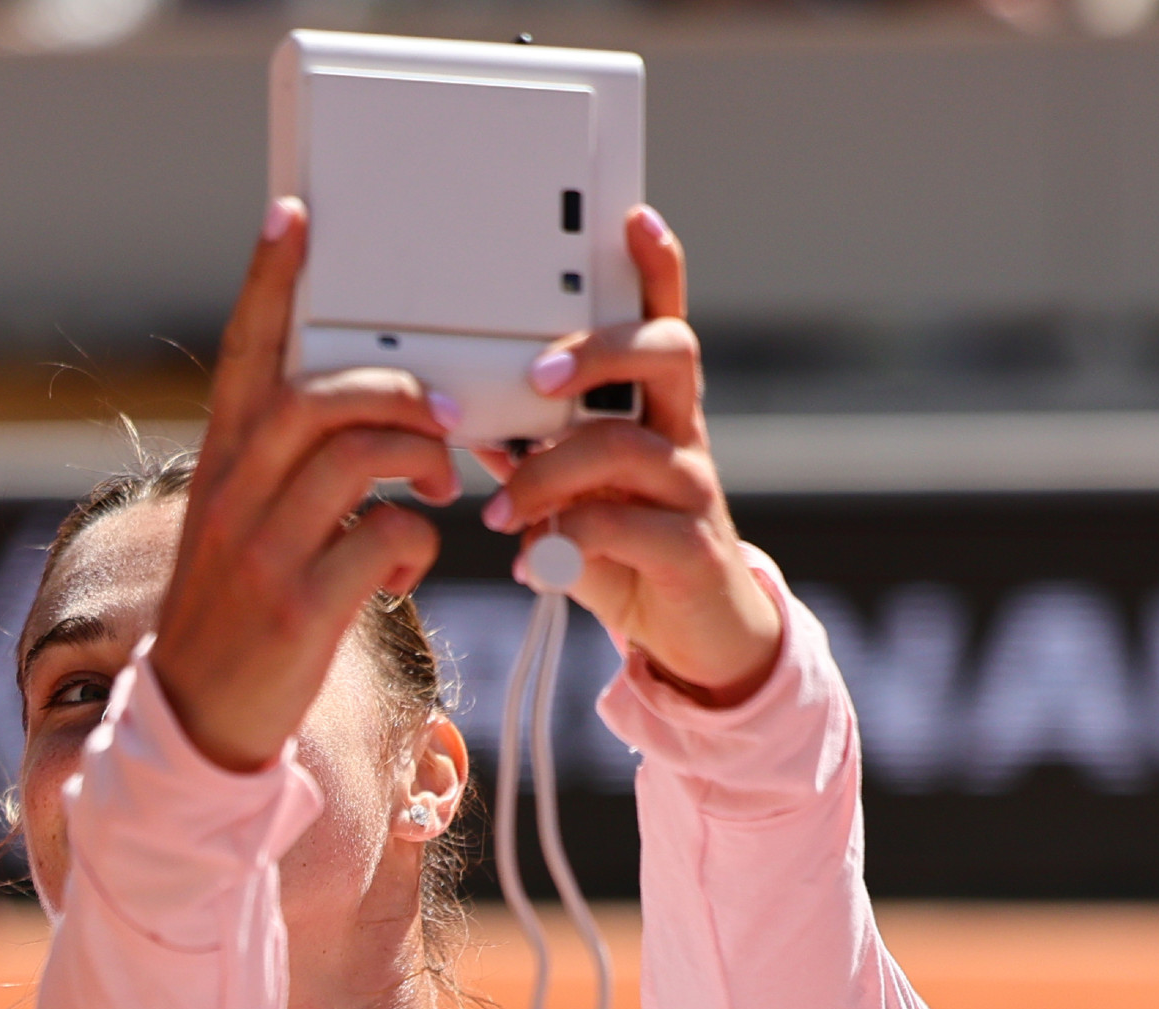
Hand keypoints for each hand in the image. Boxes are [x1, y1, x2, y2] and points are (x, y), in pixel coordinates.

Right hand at [146, 198, 457, 771]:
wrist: (196, 725)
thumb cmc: (235, 619)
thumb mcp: (238, 531)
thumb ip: (283, 471)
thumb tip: (361, 417)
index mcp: (219, 468)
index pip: (244, 356)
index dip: (268, 283)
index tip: (293, 217)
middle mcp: (232, 499)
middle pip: (316, 395)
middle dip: (394, 389)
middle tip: (440, 413)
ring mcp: (262, 554)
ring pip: (357, 456)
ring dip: (418, 458)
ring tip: (439, 485)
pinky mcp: (299, 610)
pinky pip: (384, 539)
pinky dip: (415, 545)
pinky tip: (405, 569)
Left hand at [480, 206, 782, 702]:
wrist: (689, 639)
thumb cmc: (623, 552)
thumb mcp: (568, 495)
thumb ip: (528, 451)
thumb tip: (466, 411)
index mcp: (653, 409)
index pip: (662, 321)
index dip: (656, 269)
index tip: (633, 219)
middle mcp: (682, 434)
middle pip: (668, 352)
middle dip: (598, 352)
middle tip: (537, 378)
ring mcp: (693, 489)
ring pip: (628, 444)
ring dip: (549, 471)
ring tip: (500, 510)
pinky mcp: (692, 550)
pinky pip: (627, 525)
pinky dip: (570, 537)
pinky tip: (533, 562)